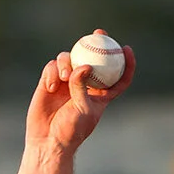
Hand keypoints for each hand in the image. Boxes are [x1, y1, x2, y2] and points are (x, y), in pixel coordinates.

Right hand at [25, 32, 136, 153]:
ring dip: (67, 62)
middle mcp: (84, 85)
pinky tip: (51, 86)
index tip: (126, 48)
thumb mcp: (82, 110)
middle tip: (98, 33)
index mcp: (100, 96)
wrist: (47, 139)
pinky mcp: (50, 81)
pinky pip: (52, 67)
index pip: (117, 77)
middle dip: (97, 43)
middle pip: (93, 59)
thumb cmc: (70, 130)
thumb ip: (82, 87)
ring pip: (69, 59)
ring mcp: (66, 82)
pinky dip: (52, 72)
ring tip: (65, 77)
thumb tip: (84, 65)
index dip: (125, 63)